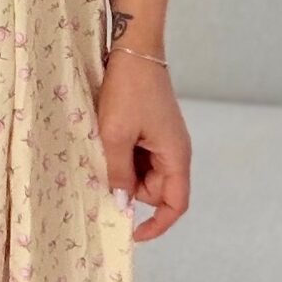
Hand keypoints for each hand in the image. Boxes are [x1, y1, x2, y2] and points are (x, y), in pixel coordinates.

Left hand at [96, 49, 190, 240]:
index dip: (157, 225)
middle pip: (155, 190)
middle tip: (105, 168)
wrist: (134, 50)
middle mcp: (175, 151)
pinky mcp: (152, 130)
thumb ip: (118, 173)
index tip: (131, 232)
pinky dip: (122, 156)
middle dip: (130, 188)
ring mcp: (164, 140)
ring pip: (143, 174)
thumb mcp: (115, 135)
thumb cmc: (128, 90)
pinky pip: (138, 156)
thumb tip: (121, 205)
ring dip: (123, 170)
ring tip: (105, 148)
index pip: (175, 204)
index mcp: (176, 156)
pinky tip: (108, 141)